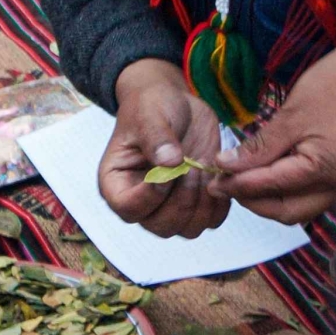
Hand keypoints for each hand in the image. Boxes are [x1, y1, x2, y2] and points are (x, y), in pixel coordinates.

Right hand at [99, 59, 230, 237]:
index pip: (128, 209)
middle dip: (182, 199)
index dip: (151, 194)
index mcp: (116, 183)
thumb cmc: (151, 107)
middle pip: (161, 226)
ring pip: (188, 229)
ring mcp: (168, 206)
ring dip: (203, 202)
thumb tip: (170, 162)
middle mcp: (141, 202)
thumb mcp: (149, 114)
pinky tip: (215, 174)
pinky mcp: (194, 204)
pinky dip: (219, 202)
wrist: (175, 105)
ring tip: (202, 168)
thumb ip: (156, 137)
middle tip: (191, 166)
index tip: (170, 167)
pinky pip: (211, 220)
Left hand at [208, 40, 335, 223]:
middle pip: (286, 212)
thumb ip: (259, 147)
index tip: (212, 179)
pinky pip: (310, 194)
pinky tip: (265, 171)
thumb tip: (225, 165)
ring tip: (240, 177)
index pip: (271, 188)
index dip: (238, 186)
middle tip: (224, 183)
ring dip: (268, 198)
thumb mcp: (292, 115)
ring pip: (299, 207)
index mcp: (327, 170)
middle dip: (253, 201)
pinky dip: (285, 189)